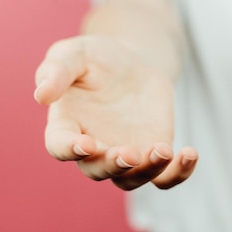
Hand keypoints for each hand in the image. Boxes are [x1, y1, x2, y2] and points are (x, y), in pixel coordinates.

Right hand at [34, 34, 196, 189]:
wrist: (134, 63)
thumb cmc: (97, 58)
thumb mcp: (76, 53)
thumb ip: (57, 70)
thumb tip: (41, 94)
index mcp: (66, 126)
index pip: (60, 147)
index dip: (70, 150)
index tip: (85, 144)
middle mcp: (93, 148)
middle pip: (97, 171)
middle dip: (113, 165)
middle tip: (129, 153)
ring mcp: (125, 154)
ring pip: (132, 179)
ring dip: (148, 171)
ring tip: (163, 150)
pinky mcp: (153, 153)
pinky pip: (165, 176)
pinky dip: (178, 173)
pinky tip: (190, 154)